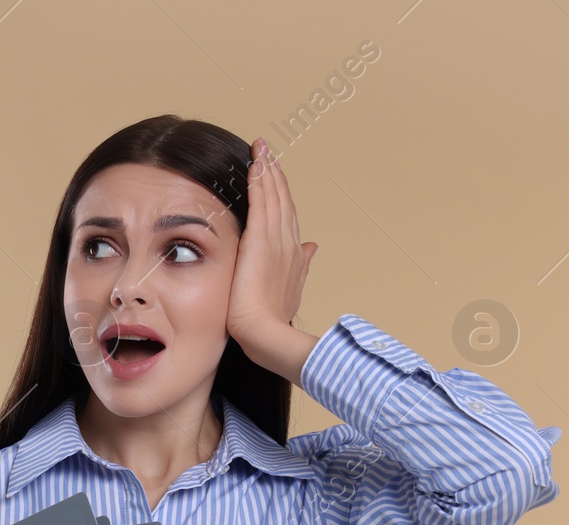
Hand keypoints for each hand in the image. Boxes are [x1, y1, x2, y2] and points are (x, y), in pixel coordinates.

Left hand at [227, 137, 318, 365]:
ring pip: (273, 197)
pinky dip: (260, 181)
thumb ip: (300, 265)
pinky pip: (261, 202)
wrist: (264, 331)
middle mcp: (289, 243)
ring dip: (267, 171)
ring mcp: (277, 240)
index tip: (274, 175)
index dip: (281, 194)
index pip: (286, 216)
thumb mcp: (290, 288)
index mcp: (293, 254)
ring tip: (260, 148)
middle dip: (275, 175)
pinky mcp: (261, 240)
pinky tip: (256, 163)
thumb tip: (312, 247)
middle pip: (283, 201)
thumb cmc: (269, 320)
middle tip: (267, 150)